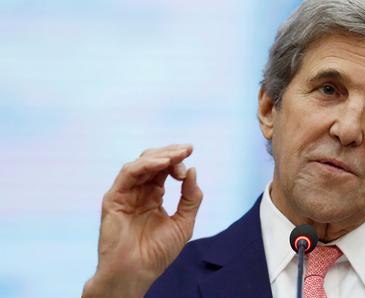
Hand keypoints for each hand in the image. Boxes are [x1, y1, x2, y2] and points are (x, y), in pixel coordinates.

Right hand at [82, 144, 201, 297]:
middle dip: (171, 153)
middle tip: (187, 149)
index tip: (190, 162)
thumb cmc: (157, 253)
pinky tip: (162, 164)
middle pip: (152, 161)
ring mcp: (125, 194)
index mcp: (153, 196)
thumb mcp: (183, 222)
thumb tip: (193, 169)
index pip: (164, 169)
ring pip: (140, 164)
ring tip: (176, 156)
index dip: (177, 162)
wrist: (136, 272)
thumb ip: (190, 197)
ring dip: (160, 156)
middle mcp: (138, 192)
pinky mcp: (114, 198)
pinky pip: (128, 173)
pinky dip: (145, 165)